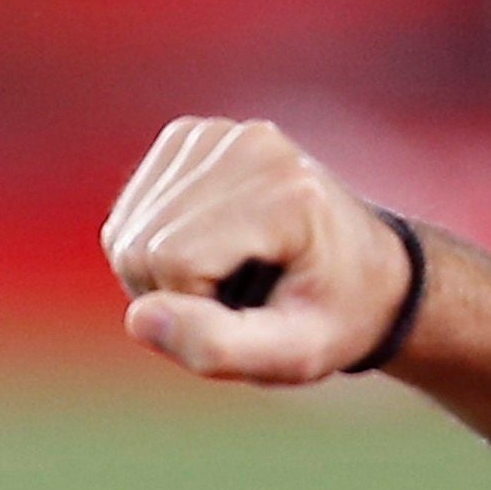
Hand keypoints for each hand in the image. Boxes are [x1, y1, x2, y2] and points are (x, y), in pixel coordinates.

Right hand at [101, 119, 416, 386]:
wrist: (365, 271)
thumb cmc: (330, 319)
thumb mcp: (293, 357)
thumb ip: (217, 348)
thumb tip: (139, 317)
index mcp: (287, 192)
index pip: (172, 260)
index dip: (194, 307)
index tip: (250, 312)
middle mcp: (250, 145)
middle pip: (140, 244)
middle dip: (172, 292)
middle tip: (235, 298)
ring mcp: (216, 133)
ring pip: (125, 231)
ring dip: (161, 272)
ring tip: (225, 273)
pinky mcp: (188, 137)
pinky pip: (128, 213)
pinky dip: (153, 244)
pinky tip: (205, 247)